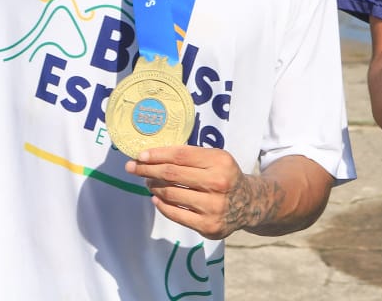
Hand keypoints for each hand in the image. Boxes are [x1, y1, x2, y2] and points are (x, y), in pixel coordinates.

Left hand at [126, 145, 273, 239]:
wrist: (249, 203)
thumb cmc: (225, 176)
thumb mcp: (216, 158)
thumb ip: (191, 156)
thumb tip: (153, 155)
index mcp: (220, 161)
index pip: (180, 155)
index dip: (157, 155)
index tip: (140, 155)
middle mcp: (218, 183)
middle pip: (172, 174)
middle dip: (147, 169)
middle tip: (133, 167)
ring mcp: (213, 207)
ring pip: (171, 194)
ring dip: (154, 187)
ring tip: (148, 182)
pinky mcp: (208, 226)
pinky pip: (176, 214)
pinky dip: (161, 205)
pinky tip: (156, 198)